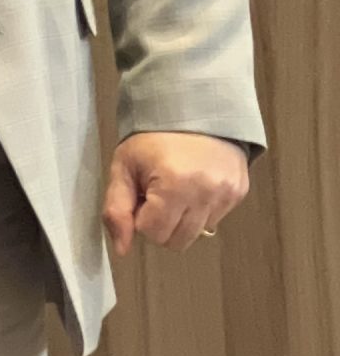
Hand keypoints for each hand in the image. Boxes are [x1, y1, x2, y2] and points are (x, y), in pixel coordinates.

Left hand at [103, 132, 249, 256]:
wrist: (193, 106)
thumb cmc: (154, 136)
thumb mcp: (124, 167)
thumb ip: (116, 210)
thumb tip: (122, 250)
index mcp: (175, 185)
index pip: (152, 233)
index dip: (142, 216)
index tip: (143, 192)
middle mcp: (206, 192)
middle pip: (177, 241)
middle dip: (162, 223)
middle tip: (158, 193)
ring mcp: (227, 193)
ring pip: (197, 233)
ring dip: (182, 218)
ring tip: (176, 187)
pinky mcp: (239, 191)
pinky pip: (215, 219)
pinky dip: (201, 209)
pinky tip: (194, 184)